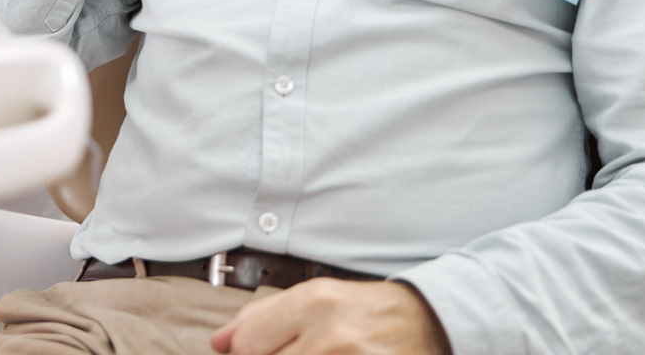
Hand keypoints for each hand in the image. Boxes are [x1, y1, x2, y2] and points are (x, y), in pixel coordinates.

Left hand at [209, 278, 450, 354]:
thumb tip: (219, 343)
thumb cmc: (363, 308)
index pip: (248, 345)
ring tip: (309, 352)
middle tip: (292, 350)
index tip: (252, 353)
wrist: (425, 320)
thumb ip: (261, 317)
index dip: (243, 354)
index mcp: (313, 303)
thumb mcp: (313, 296)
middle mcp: (331, 335)